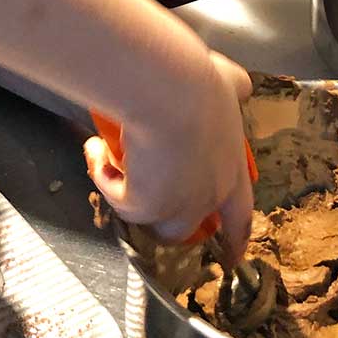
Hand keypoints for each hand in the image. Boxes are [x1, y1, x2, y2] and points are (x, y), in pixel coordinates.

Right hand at [85, 51, 253, 259]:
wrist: (168, 92)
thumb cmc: (197, 81)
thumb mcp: (227, 81)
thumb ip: (234, 86)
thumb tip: (241, 84)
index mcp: (231, 170)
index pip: (239, 216)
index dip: (235, 238)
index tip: (233, 257)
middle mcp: (207, 196)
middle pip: (188, 226)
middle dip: (167, 220)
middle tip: (148, 204)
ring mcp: (177, 206)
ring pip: (151, 221)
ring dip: (130, 197)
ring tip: (114, 167)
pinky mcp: (144, 206)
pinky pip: (117, 197)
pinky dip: (102, 174)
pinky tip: (96, 148)